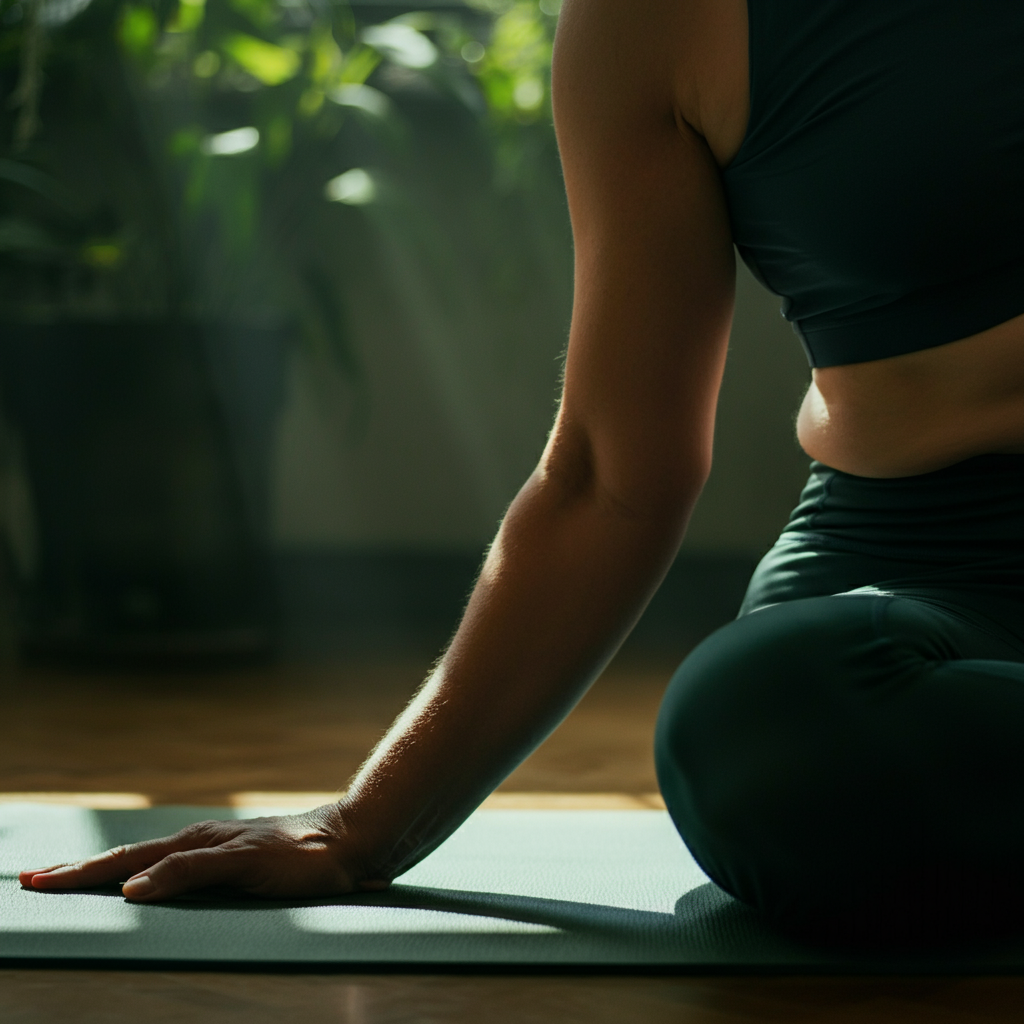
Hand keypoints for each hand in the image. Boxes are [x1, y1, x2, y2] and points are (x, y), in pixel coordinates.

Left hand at [18, 804, 386, 901]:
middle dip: (74, 871)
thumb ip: (208, 881)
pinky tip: (134, 891)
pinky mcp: (243, 857)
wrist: (347, 839)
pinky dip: (161, 879)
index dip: (85, 872)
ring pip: (147, 859)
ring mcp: (220, 846)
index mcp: (197, 846)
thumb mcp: (242, 874)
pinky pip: (194, 870)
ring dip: (98, 872)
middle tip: (26, 882)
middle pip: (124, 857)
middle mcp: (200, 840)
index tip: (42, 879)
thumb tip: (163, 898)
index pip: (130, 861)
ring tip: (56, 882)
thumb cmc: (296, 861)